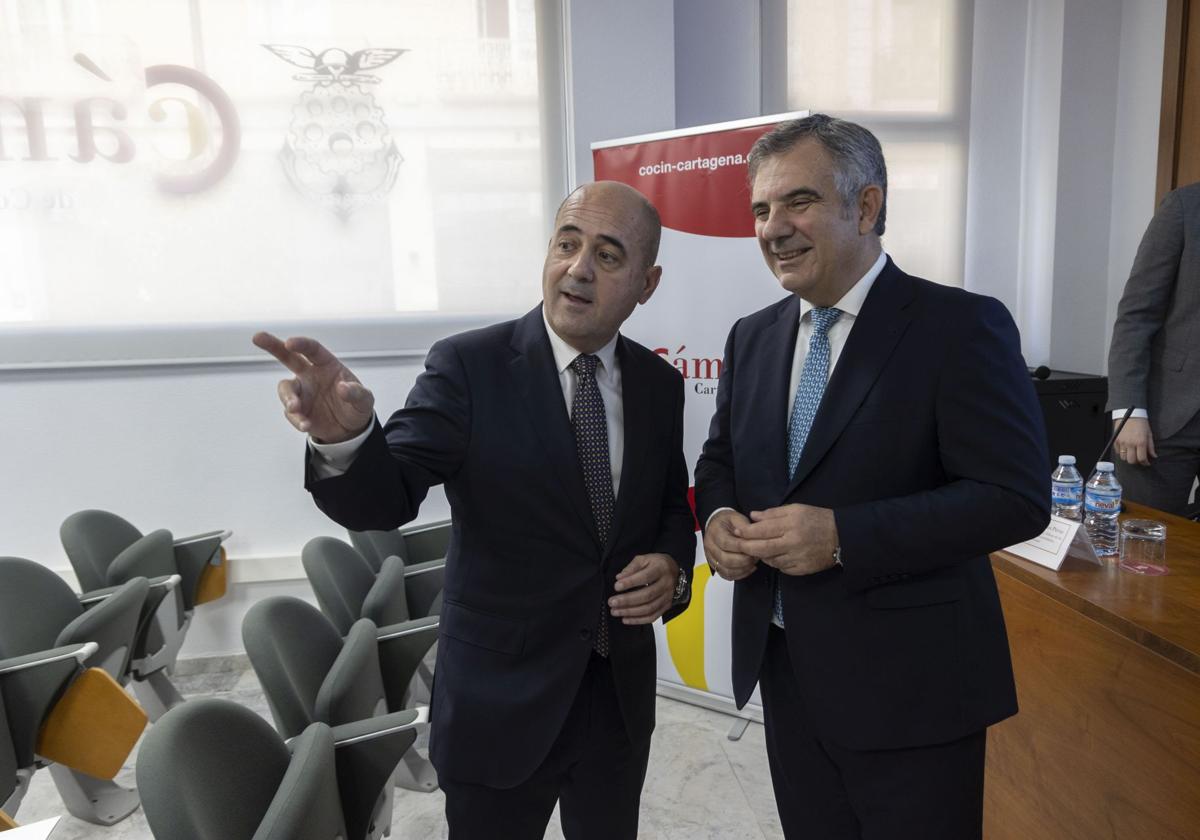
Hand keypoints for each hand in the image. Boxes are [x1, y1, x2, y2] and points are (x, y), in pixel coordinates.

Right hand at [253, 332, 374, 442]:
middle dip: (272, 346)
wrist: (349, 429)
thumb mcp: (365, 400)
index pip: (312, 350)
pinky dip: (297, 419)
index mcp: (326, 365)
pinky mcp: (297, 410)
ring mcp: (301, 392)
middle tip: (258, 337)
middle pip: (288, 357)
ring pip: (286, 389)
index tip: (289, 342)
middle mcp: (310, 375)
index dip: (301, 344)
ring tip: (295, 409)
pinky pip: (292, 413)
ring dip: (288, 398)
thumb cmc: (356, 406)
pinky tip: (306, 425)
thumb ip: (356, 393)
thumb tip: (343, 388)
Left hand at [608, 553, 677, 624]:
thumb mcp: (645, 559)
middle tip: (612, 602)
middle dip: (627, 600)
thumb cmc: (657, 565)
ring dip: (630, 612)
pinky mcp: (666, 607)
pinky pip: (652, 617)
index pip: (645, 577)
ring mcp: (667, 597)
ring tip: (615, 611)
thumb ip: (632, 567)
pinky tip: (625, 619)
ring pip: (649, 608)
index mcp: (661, 569)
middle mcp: (666, 584)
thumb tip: (619, 578)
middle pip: (647, 595)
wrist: (676, 573)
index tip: (616, 586)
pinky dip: (638, 620)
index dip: (630, 582)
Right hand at [703, 509, 758, 580]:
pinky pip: (727, 575)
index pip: (727, 543)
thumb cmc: (728, 522)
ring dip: (743, 568)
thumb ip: (744, 526)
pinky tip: (749, 568)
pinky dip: (740, 574)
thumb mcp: (736, 518)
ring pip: (726, 570)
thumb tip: (752, 535)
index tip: (754, 547)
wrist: (718, 525)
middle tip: (756, 556)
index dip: (742, 547)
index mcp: (715, 532)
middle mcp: (710, 546)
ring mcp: (711, 557)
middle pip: (725, 559)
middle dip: (744, 560)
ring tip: (753, 562)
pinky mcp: (715, 566)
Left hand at [732, 504, 837, 576]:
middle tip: (739, 545)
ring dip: (762, 555)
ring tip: (759, 548)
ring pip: (770, 560)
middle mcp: (793, 543)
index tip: (737, 531)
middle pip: (762, 548)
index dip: (746, 532)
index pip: (761, 530)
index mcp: (791, 525)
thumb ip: (773, 513)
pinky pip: (781, 568)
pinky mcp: (802, 570)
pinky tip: (776, 556)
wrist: (841, 537)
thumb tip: (753, 516)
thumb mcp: (796, 509)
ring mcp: (797, 558)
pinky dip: (776, 563)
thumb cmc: (817, 519)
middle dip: (747, 547)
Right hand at [1114, 417, 1155, 465]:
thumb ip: (1151, 447)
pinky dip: (1122, 453)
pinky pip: (1118, 452)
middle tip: (1139, 458)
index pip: (1142, 458)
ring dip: (1128, 457)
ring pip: (1123, 457)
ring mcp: (1122, 442)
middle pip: (1131, 460)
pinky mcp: (1116, 440)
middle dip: (1136, 461)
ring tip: (1132, 454)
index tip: (1147, 463)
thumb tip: (1153, 456)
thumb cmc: (1141, 423)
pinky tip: (1126, 449)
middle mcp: (1130, 444)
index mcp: (1140, 442)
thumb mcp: (1149, 434)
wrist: (1130, 414)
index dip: (1145, 463)